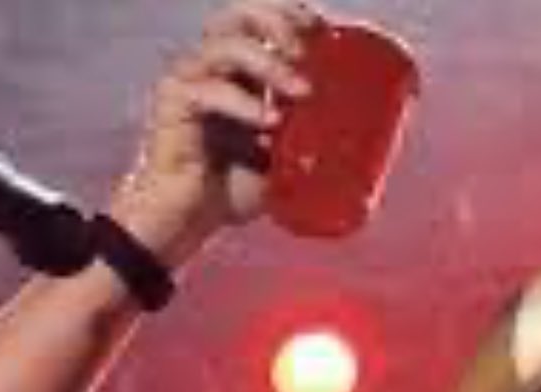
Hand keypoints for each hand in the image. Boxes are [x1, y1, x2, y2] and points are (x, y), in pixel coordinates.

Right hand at [112, 0, 319, 252]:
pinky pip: (210, 90)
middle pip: (239, 15)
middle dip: (278, 22)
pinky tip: (269, 123)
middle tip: (308, 49)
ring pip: (227, 45)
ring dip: (269, 62)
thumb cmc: (230, 190)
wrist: (188, 222)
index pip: (260, 20)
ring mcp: (190, 80)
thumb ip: (310, 141)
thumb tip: (366, 138)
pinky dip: (244, 103)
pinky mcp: (174, 103)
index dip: (291, 13)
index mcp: (239, 73)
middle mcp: (212, 67)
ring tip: (300, 91)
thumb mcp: (284, 160)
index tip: (325, 29)